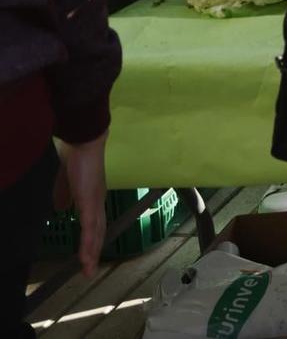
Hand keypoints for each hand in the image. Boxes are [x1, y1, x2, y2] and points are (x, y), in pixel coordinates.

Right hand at [57, 135, 107, 277]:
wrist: (84, 143)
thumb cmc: (76, 159)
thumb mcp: (67, 182)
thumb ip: (65, 194)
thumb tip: (61, 208)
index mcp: (93, 198)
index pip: (94, 223)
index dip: (91, 239)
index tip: (88, 255)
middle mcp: (98, 203)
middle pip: (98, 232)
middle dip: (94, 251)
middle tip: (89, 270)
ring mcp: (96, 203)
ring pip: (95, 233)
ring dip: (91, 252)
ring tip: (87, 269)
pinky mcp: (90, 202)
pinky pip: (90, 226)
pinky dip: (88, 242)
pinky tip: (86, 255)